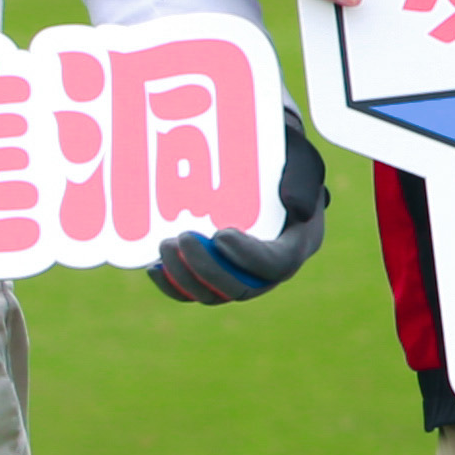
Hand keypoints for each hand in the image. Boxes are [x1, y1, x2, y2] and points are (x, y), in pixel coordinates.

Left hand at [151, 113, 331, 303]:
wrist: (267, 165)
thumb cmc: (283, 160)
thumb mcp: (300, 161)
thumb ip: (300, 180)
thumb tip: (297, 208)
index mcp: (297, 244)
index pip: (276, 265)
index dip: (247, 257)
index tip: (220, 234)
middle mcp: (271, 269)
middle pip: (240, 287)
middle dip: (206, 268)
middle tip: (181, 238)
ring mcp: (243, 275)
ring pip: (214, 294)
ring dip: (185, 276)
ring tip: (165, 246)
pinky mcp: (218, 274)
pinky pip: (195, 290)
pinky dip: (174, 284)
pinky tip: (155, 267)